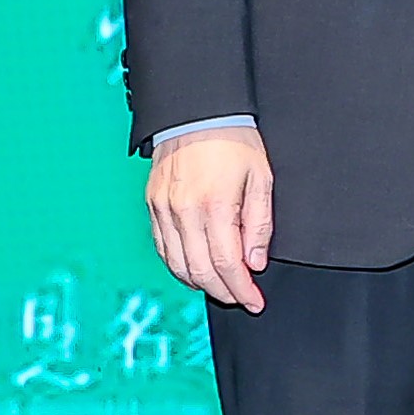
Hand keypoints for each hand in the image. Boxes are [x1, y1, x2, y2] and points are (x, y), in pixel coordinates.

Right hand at [145, 126, 276, 312]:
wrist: (197, 113)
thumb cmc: (234, 141)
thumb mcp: (261, 178)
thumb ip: (259, 224)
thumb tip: (254, 262)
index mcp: (214, 205)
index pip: (226, 263)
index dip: (241, 288)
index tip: (255, 301)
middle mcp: (183, 212)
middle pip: (200, 271)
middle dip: (223, 291)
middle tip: (242, 298)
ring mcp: (163, 209)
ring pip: (176, 264)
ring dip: (200, 283)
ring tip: (222, 287)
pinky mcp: (152, 205)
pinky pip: (162, 248)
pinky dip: (178, 266)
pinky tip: (195, 269)